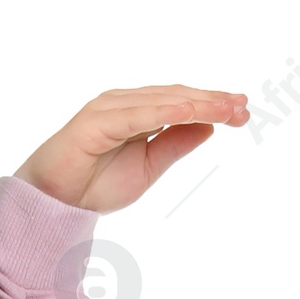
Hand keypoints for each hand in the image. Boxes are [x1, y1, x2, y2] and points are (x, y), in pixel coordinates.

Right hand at [16, 84, 248, 214]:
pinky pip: (136, 115)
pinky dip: (163, 111)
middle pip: (175, 96)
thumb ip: (175, 144)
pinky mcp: (95, 122)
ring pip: (160, 100)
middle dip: (211, 100)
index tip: (242, 111)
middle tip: (243, 106)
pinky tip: (189, 112)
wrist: (56, 203)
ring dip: (195, 102)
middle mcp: (124, 102)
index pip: (180, 102)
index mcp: (137, 111)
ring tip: (225, 108)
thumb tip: (207, 126)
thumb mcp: (149, 166)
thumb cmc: (97, 184)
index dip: (212, 104)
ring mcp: (109, 108)